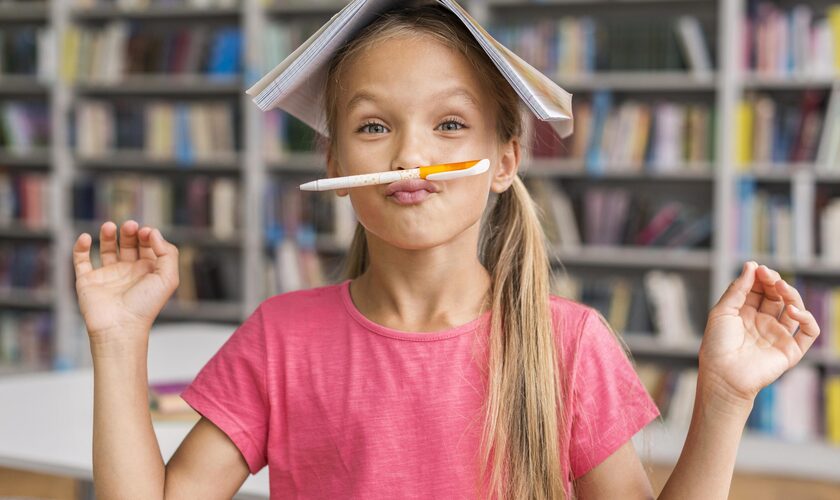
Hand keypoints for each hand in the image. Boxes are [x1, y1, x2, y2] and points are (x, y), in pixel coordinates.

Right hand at [73, 220, 179, 346]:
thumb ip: (167, 253)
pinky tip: (87, 237)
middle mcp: (128, 272)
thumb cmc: (145, 305)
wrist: (119, 326)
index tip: (146, 232)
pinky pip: (81, 260)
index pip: (148, 246)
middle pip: (129, 244)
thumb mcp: (168, 278)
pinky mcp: (87, 281)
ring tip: (110, 226)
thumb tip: (153, 232)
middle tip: (130, 225)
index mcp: (148, 271)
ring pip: (107, 249)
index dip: (148, 235)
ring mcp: (107, 275)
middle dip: (129, 232)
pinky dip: (81, 247)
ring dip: (108, 234)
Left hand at [699, 261, 819, 411]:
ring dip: (791, 295)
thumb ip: (738, 289)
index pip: (758, 290)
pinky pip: (808, 332)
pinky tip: (793, 310)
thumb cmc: (717, 345)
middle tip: (768, 275)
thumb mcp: (722, 312)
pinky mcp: (790, 350)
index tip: (758, 268)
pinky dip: (806, 318)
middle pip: (776, 296)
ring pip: (794, 309)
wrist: (723, 376)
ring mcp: (777, 335)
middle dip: (774, 283)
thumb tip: (751, 265)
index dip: (759, 278)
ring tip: (781, 287)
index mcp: (744, 314)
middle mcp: (762, 323)